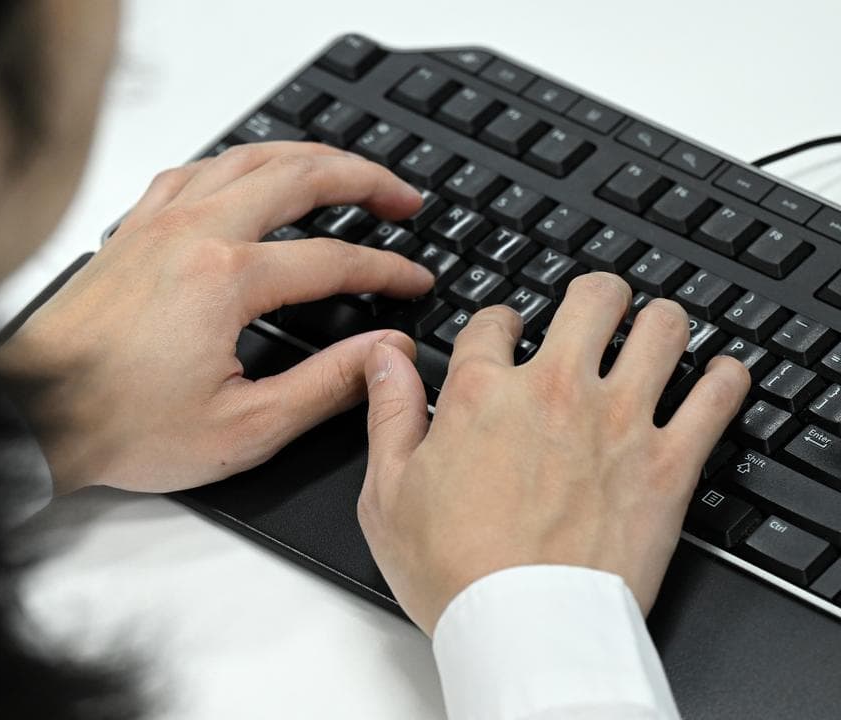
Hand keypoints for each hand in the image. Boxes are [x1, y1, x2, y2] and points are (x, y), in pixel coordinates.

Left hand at [0, 142, 434, 493]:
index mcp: (226, 279)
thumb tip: (381, 353)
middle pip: (299, 176)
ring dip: (306, 156)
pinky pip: (193, 169)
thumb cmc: (120, 425)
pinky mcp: (130, 230)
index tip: (413, 281)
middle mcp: (193, 233)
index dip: (386, 269)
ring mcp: (157, 223)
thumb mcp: (243, 427)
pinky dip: (237, 161)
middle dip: (364, 179)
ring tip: (344, 169)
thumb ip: (325, 386)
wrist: (33, 415)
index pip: (332, 259)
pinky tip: (248, 174)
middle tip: (402, 196)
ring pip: (246, 157)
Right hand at [356, 273, 750, 631]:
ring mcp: (619, 422)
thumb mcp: (386, 492)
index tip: (506, 333)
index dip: (499, 321)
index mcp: (483, 394)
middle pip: (592, 300)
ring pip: (661, 328)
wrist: (525, 630)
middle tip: (595, 309)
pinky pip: (719, 396)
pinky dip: (725, 378)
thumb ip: (388, 412)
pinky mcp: (669, 463)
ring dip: (658, 322)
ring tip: (654, 331)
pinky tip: (719, 377)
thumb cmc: (454, 572)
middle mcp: (556, 391)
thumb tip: (383, 357)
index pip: (494, 321)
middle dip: (594, 296)